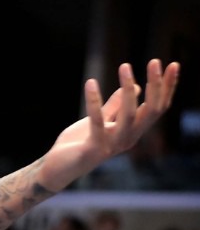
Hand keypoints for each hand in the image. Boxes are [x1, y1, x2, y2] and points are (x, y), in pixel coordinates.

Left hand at [38, 59, 179, 191]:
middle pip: (151, 111)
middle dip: (156, 85)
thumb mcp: (100, 121)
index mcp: (132, 132)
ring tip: (125, 65)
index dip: (167, 88)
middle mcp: (127, 140)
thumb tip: (136, 87)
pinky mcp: (93, 148)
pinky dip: (94, 101)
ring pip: (129, 115)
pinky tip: (90, 83)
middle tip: (155, 61)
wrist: (56, 169)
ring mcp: (112, 145)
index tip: (174, 65)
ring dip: (129, 89)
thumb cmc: (78, 145)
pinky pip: (96, 121)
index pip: (157, 108)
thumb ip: (115, 107)